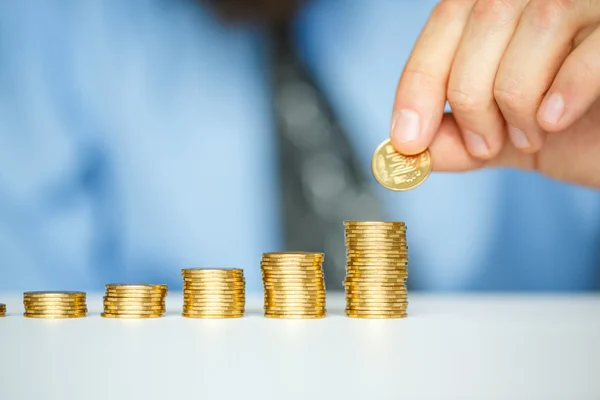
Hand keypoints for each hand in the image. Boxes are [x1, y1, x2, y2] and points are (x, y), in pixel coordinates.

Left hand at [390, 0, 599, 187]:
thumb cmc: (569, 129)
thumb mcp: (500, 139)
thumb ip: (455, 140)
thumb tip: (406, 151)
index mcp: (504, 8)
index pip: (447, 19)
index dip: (420, 81)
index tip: (407, 139)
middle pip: (485, 17)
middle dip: (471, 98)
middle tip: (484, 145)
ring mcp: (591, 3)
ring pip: (537, 26)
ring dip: (518, 102)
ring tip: (530, 136)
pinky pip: (593, 47)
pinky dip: (566, 90)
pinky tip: (554, 121)